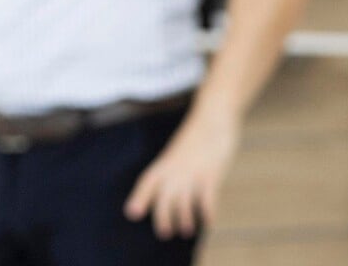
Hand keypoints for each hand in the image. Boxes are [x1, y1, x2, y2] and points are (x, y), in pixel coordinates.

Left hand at [123, 114, 239, 239]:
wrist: (214, 114)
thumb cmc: (198, 135)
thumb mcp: (179, 150)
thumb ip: (173, 167)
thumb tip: (171, 186)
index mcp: (166, 162)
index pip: (148, 181)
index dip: (140, 197)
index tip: (132, 213)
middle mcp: (176, 168)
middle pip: (164, 197)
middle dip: (163, 217)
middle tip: (165, 233)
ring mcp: (194, 171)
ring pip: (183, 201)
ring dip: (184, 218)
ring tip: (187, 231)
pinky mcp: (212, 173)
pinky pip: (208, 198)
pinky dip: (208, 212)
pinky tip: (209, 222)